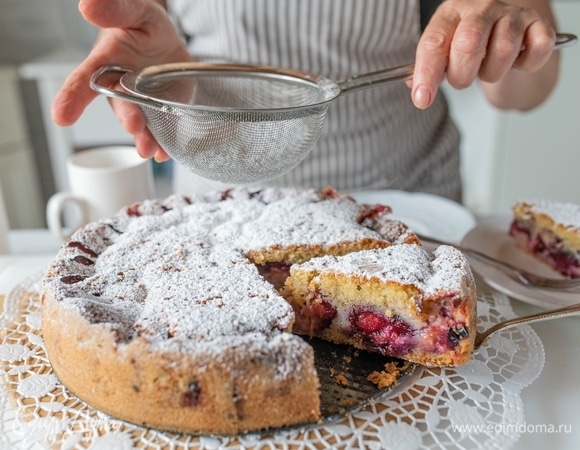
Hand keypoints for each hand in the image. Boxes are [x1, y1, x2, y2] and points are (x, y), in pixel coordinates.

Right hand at [51, 0, 190, 160]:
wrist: (167, 43)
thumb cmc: (145, 27)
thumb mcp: (137, 13)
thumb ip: (116, 10)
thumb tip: (88, 4)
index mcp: (106, 63)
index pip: (83, 81)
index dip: (72, 98)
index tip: (62, 116)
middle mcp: (118, 89)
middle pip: (119, 106)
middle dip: (127, 118)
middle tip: (135, 126)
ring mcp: (139, 105)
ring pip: (139, 124)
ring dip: (144, 139)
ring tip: (150, 150)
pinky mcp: (158, 114)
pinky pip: (159, 131)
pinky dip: (163, 143)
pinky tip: (164, 153)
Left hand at [411, 0, 557, 109]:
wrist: (505, 31)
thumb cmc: (470, 43)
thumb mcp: (444, 53)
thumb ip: (428, 71)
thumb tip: (419, 92)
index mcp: (451, 14)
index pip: (434, 43)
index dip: (427, 73)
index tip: (422, 99)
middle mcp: (481, 8)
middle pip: (468, 43)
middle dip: (462, 74)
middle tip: (462, 79)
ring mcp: (512, 14)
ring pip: (503, 50)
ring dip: (493, 73)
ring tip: (489, 68)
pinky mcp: (539, 25)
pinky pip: (536, 50)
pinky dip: (527, 65)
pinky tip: (517, 62)